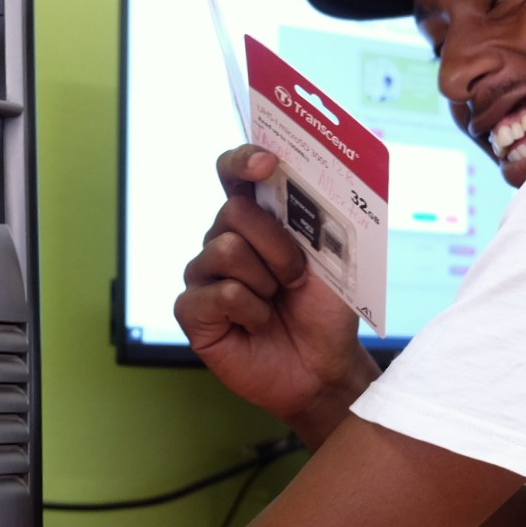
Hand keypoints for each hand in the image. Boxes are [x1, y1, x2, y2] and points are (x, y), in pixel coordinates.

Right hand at [175, 146, 378, 430]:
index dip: (243, 160)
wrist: (323, 366)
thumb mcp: (332, 259)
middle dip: (276, 245)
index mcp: (256, 218)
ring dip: (266, 281)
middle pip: (233, 212)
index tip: (268, 163)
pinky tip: (257, 325)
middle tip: (295, 276)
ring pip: (226, 250)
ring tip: (276, 302)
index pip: (234, 173)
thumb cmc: (324, 310)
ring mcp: (204, 274)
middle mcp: (224, 239)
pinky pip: (219, 293)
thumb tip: (308, 183)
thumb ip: (314, 220)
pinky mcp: (193, 310)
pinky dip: (251, 312)